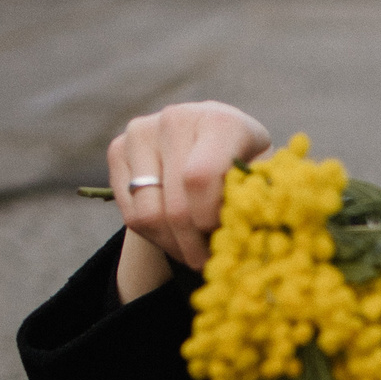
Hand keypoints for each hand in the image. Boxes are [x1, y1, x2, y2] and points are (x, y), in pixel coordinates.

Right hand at [108, 100, 273, 302]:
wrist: (206, 143)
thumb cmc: (243, 166)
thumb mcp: (263, 179)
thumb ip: (261, 199)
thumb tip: (260, 226)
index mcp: (219, 121)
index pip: (201, 179)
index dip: (210, 219)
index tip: (225, 236)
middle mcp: (176, 118)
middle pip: (175, 206)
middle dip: (195, 245)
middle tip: (209, 261)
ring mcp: (142, 131)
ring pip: (148, 215)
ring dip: (174, 245)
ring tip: (194, 251)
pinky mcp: (118, 148)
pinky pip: (130, 214)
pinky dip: (154, 237)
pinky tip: (175, 236)